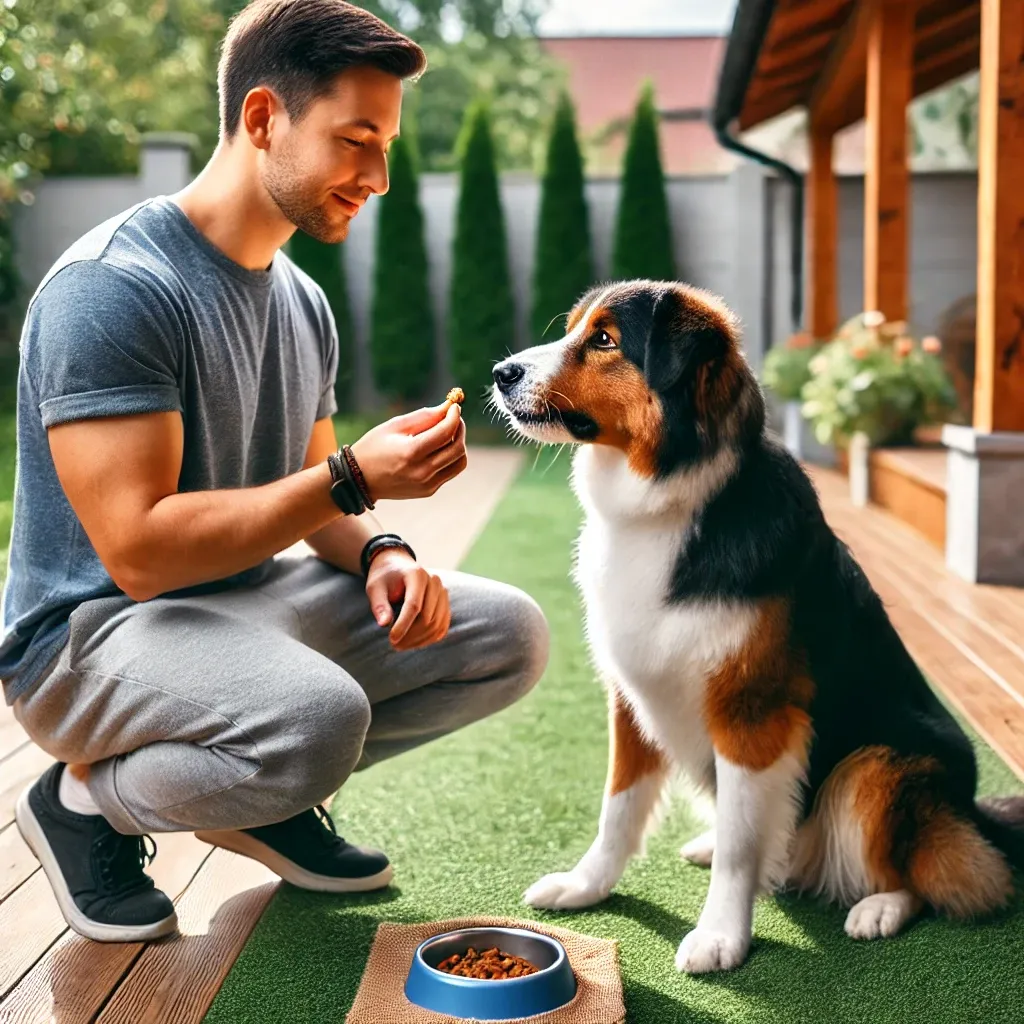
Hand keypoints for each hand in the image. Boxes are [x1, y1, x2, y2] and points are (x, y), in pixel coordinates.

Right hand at [351, 403, 466, 501]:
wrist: (359, 479)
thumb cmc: (374, 447)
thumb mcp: (395, 426)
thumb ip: (424, 416)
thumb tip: (448, 406)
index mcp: (411, 453)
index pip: (446, 432)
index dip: (454, 416)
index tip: (454, 407)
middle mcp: (422, 471)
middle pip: (457, 448)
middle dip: (459, 429)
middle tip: (453, 418)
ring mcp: (427, 484)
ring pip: (459, 462)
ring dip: (458, 444)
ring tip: (447, 434)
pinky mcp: (429, 490)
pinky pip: (450, 471)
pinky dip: (450, 457)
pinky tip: (439, 448)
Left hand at [364, 549, 451, 649]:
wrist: (397, 566)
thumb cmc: (384, 578)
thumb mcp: (375, 588)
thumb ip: (380, 605)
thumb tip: (384, 624)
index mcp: (417, 575)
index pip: (414, 605)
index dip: (403, 625)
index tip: (391, 639)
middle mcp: (434, 583)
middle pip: (427, 618)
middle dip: (410, 636)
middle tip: (393, 645)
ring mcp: (443, 593)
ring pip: (436, 625)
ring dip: (419, 640)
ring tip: (401, 645)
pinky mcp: (445, 604)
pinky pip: (442, 627)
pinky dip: (429, 639)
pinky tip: (413, 643)